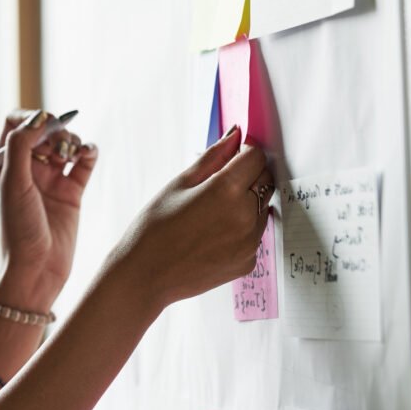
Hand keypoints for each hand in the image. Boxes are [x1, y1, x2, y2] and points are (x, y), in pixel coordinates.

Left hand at [0, 109, 98, 308]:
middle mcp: (28, 168)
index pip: (17, 123)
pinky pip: (84, 162)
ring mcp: (51, 179)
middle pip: (44, 130)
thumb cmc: (17, 229)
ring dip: (72, 140)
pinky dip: (89, 152)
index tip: (45, 125)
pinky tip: (88, 154)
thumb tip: (38, 117)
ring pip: (66, 144)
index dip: (32, 117)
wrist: (36, 270)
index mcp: (6, 163)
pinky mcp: (72, 192)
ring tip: (72, 155)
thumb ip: (21, 146)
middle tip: (60, 144)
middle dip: (56, 129)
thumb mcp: (13, 183)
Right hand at [112, 125, 273, 309]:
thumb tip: (235, 135)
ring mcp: (250, 242)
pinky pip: (254, 234)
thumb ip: (212, 157)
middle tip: (218, 183)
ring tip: (211, 213)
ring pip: (262, 207)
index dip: (244, 152)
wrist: (146, 275)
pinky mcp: (249, 261)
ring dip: (246, 202)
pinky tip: (212, 234)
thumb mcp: (179, 184)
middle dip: (248, 175)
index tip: (233, 156)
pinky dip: (241, 228)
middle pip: (265, 180)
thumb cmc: (155, 227)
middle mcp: (245, 216)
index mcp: (226, 190)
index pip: (256, 157)